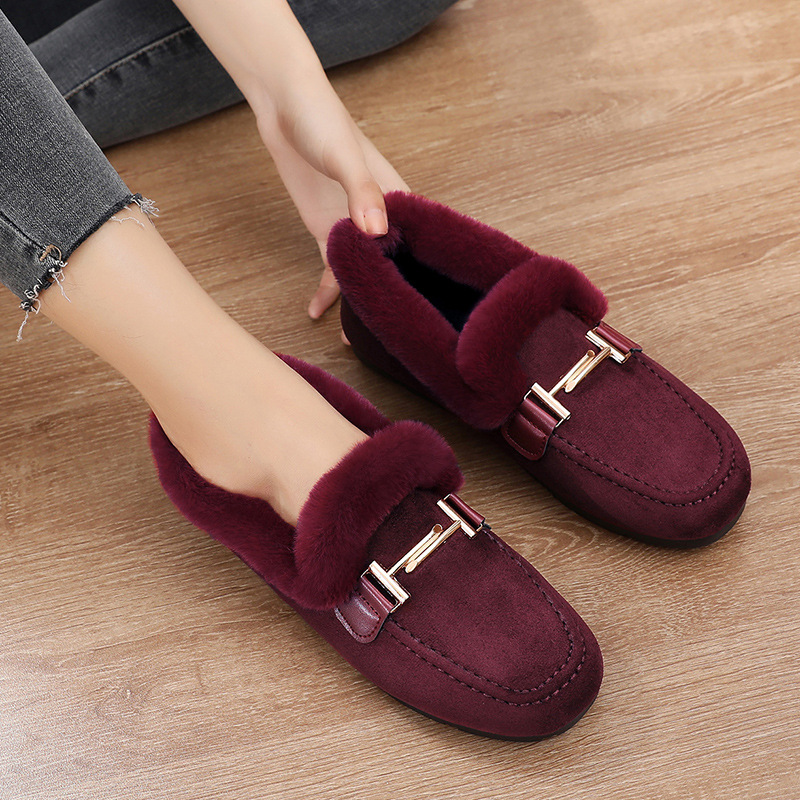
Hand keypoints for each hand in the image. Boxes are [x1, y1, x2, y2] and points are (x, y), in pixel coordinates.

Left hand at [255, 76, 408, 318]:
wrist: (282, 104)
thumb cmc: (321, 119)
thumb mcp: (343, 156)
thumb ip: (362, 193)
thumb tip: (376, 234)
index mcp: (399, 200)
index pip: (420, 247)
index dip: (426, 279)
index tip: (429, 314)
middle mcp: (381, 219)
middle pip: (394, 267)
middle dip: (394, 301)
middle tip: (391, 338)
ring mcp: (352, 226)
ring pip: (364, 273)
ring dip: (358, 302)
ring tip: (354, 337)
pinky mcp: (326, 229)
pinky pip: (333, 268)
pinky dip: (327, 291)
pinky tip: (318, 313)